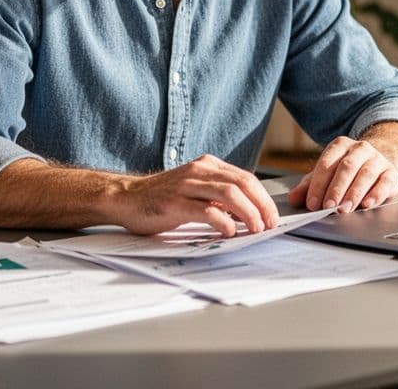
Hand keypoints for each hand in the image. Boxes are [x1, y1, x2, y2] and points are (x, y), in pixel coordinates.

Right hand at [115, 154, 278, 236]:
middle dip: (262, 205)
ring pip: (230, 194)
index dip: (263, 198)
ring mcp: (187, 185)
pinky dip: (224, 222)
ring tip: (256, 228)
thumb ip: (218, 196)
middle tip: (270, 224)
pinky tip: (230, 232)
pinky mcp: (175, 203)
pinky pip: (207, 210)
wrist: (126, 198)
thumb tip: (248, 213)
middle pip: (243, 184)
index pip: (246, 178)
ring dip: (249, 213)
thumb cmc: (162, 198)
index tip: (272, 215)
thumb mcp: (194, 189)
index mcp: (207, 165)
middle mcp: (199, 171)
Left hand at [288, 136, 397, 213]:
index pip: (327, 164)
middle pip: (347, 167)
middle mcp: (360, 149)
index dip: (319, 184)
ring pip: (366, 174)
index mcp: (340, 146)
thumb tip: (293, 198)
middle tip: (328, 207)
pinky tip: (367, 204)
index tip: (312, 203)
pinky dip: (376, 194)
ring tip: (345, 209)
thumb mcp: (326, 174)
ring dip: (354, 193)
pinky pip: (385, 182)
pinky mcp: (392, 173)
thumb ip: (309, 186)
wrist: (378, 162)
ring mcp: (377, 159)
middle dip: (336, 189)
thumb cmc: (348, 170)